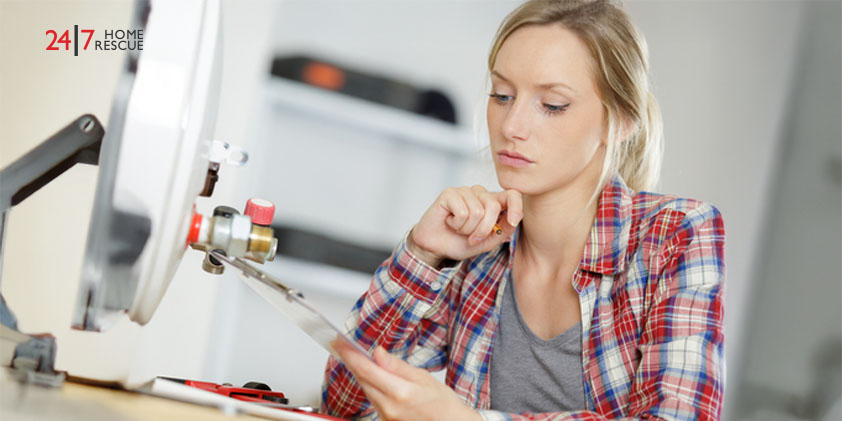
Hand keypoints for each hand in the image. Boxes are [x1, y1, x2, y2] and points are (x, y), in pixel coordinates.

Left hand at [332, 339, 481, 420]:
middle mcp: (389, 407)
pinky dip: (370, 386)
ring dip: (361, 373)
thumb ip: (396, 365)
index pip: (366, 369)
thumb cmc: (443, 404)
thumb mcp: (423, 377)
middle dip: (352, 361)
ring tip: (357, 357)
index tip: (339, 343)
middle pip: (362, 380)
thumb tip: (377, 353)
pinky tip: (372, 377)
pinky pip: (373, 400)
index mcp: (400, 392)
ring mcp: (386, 417)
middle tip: (344, 345)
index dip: (350, 354)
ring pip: (365, 390)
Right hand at [408, 185, 522, 266]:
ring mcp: (464, 191)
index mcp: (491, 202)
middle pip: (493, 206)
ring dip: (467, 229)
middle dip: (483, 229)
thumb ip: (503, 231)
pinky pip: (462, 212)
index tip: (512, 222)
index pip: (512, 194)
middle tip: (472, 238)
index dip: (516, 206)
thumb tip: (514, 220)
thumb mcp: (488, 242)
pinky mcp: (449, 193)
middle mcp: (479, 193)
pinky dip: (456, 224)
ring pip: (477, 211)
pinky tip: (449, 222)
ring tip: (458, 228)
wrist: (436, 248)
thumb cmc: (460, 242)